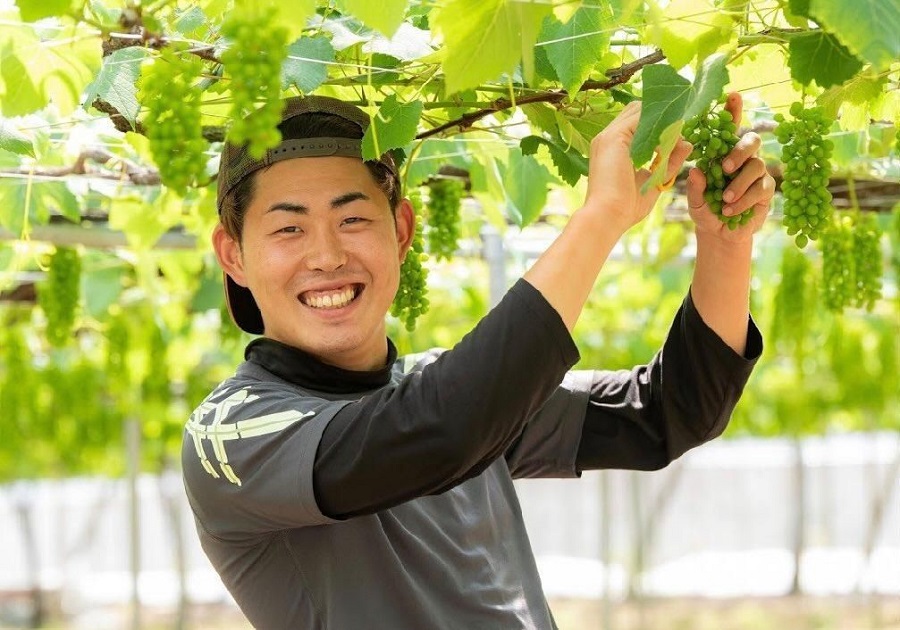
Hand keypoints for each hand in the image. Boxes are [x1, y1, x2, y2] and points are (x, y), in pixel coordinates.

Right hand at [583, 101, 691, 232]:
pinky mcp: (613, 137)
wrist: (608, 217)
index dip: (659, 125)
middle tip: (680, 135)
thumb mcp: (655, 181)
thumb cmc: (626, 207)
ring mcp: (608, 135)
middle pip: (638, 110)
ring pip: (640, 110)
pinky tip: (667, 145)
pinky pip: (641, 119)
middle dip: (662, 118)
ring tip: (676, 140)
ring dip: (661, 121)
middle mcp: (608, 138)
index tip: (677, 137)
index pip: (636, 122)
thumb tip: (688, 144)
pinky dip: (658, 127)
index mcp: (612, 148)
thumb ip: (670, 162)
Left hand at [686, 92, 775, 241]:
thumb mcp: (695, 201)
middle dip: (740, 150)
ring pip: (757, 165)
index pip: (729, 128)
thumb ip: (695, 188)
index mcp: (723, 153)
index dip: (733, 111)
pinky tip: (731, 211)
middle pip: (752, 140)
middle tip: (725, 167)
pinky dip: (744, 200)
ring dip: (739, 183)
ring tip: (724, 200)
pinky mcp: (766, 190)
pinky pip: (760, 188)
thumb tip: (697, 171)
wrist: (720, 233)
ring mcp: (757, 173)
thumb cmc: (705, 210)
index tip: (732, 95)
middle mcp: (743, 158)